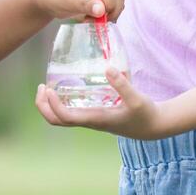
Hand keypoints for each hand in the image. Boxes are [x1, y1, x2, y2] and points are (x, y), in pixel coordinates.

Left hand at [30, 0, 124, 22]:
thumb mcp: (67, 1)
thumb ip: (85, 4)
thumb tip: (103, 10)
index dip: (108, 5)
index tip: (99, 19)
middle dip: (111, 9)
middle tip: (96, 21)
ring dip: (110, 11)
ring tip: (92, 18)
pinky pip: (112, 1)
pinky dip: (107, 11)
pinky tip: (93, 16)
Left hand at [35, 69, 169, 139]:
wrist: (154, 126)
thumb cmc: (146, 113)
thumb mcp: (137, 98)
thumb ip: (123, 84)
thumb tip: (107, 68)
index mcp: (95, 119)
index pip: (66, 117)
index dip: (53, 105)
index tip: (49, 89)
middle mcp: (89, 121)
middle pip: (57, 121)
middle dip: (44, 106)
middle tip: (41, 87)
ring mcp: (90, 120)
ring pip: (61, 118)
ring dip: (49, 105)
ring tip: (46, 87)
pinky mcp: (94, 115)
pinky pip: (70, 112)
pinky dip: (61, 102)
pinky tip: (64, 88)